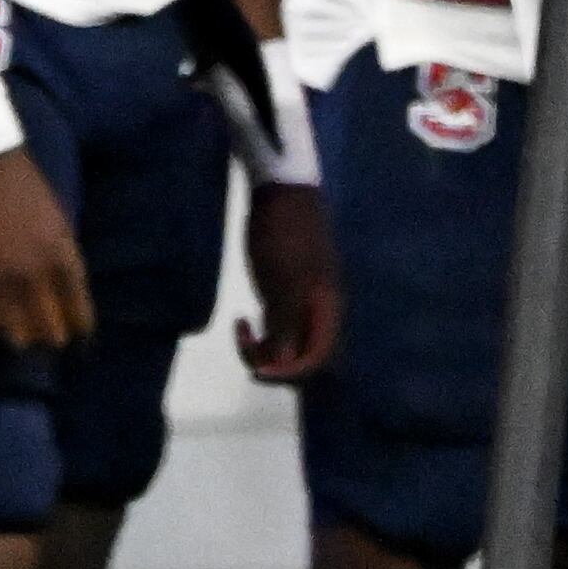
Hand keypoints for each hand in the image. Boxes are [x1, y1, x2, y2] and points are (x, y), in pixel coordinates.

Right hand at [0, 148, 93, 351]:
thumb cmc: (27, 190)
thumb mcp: (59, 224)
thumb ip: (61, 260)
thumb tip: (64, 294)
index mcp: (62, 257)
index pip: (77, 308)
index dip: (80, 327)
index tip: (81, 337)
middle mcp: (31, 274)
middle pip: (45, 326)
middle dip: (51, 337)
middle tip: (50, 343)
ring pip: (10, 329)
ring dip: (17, 335)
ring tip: (21, 339)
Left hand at [236, 182, 340, 381]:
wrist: (282, 194)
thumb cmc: (283, 236)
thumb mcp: (282, 283)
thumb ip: (286, 325)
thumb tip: (286, 363)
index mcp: (326, 308)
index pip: (318, 359)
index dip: (290, 373)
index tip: (257, 371)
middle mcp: (320, 310)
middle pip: (306, 357)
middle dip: (276, 364)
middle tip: (246, 349)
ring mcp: (303, 301)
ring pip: (289, 343)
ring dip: (264, 350)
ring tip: (241, 335)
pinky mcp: (287, 292)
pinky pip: (279, 327)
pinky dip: (261, 334)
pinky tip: (244, 322)